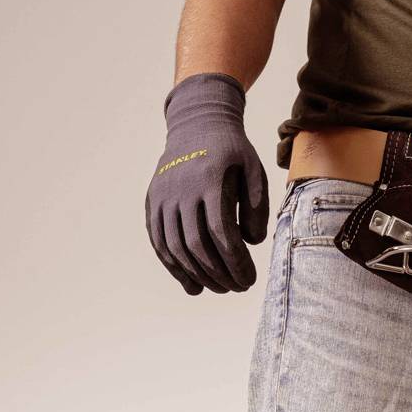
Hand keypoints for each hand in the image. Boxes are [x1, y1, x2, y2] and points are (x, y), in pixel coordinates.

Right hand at [146, 72, 269, 295]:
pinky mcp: (152, 202)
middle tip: (238, 287)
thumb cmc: (231, 152)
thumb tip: (251, 243)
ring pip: (175, 248)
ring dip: (197, 275)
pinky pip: (159, 242)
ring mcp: (163, 196)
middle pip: (197, 245)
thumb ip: (258, 205)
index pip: (221, 232)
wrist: (196, 124)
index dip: (235, 262)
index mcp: (210, 180)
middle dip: (219, 273)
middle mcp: (181, 189)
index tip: (250, 279)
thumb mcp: (254, 168)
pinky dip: (174, 267)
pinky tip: (192, 284)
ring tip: (219, 287)